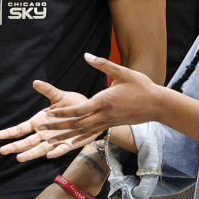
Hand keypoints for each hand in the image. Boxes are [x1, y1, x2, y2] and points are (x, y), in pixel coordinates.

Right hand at [0, 81, 91, 160]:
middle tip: (2, 151)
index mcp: (39, 122)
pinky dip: (55, 152)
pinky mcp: (69, 144)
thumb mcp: (59, 96)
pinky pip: (61, 149)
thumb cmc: (74, 104)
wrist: (92, 112)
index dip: (9, 133)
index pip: (21, 129)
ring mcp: (55, 140)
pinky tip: (49, 155)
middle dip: (14, 146)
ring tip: (19, 158)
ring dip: (30, 154)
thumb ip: (47, 90)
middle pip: (27, 142)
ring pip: (40, 149)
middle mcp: (45, 133)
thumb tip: (35, 82)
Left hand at [39, 54, 159, 144]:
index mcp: (105, 101)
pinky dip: (78, 138)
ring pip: (82, 132)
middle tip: (40, 129)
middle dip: (58, 127)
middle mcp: (104, 114)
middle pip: (77, 124)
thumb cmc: (141, 86)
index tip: (49, 113)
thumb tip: (86, 55)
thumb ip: (103, 64)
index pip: (80, 109)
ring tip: (47, 140)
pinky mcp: (111, 125)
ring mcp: (107, 122)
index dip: (63, 113)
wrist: (158, 104)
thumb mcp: (123, 71)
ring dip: (64, 136)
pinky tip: (68, 143)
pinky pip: (91, 134)